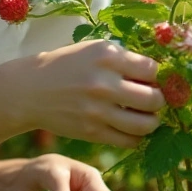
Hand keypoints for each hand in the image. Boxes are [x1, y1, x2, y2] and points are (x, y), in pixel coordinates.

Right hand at [3, 40, 164, 146]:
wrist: (32, 90)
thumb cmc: (68, 66)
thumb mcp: (94, 49)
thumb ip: (124, 58)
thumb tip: (159, 73)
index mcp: (107, 57)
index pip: (152, 70)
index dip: (156, 76)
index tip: (151, 79)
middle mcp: (104, 83)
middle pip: (155, 99)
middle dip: (158, 100)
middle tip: (153, 99)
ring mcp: (98, 110)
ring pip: (146, 124)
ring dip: (152, 121)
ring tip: (147, 116)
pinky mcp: (92, 132)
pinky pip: (129, 141)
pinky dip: (136, 137)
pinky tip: (131, 128)